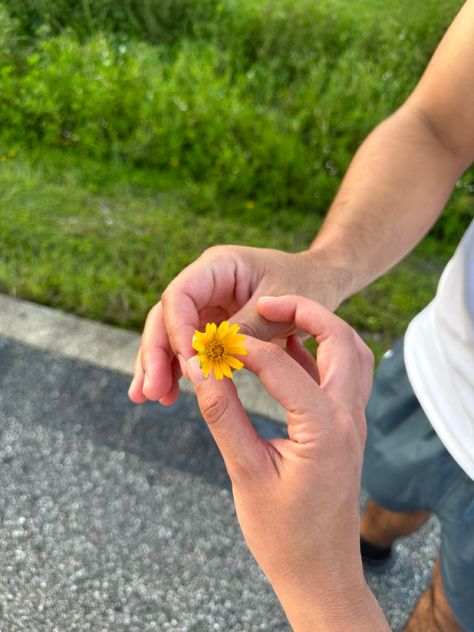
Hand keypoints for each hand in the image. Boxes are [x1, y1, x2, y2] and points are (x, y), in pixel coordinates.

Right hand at [128, 244, 350, 405]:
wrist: (325, 281)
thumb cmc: (310, 284)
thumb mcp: (285, 306)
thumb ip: (247, 330)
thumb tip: (209, 359)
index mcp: (220, 266)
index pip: (180, 295)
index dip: (177, 331)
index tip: (189, 366)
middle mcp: (206, 282)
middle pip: (167, 316)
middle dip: (156, 353)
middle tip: (150, 391)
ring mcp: (207, 304)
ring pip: (172, 334)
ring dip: (160, 365)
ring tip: (151, 398)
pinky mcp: (214, 324)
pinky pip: (190, 347)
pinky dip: (180, 369)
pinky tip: (168, 395)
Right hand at [186, 295, 387, 630]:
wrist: (320, 572)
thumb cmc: (283, 533)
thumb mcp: (246, 473)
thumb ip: (223, 416)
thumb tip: (201, 371)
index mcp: (325, 429)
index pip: (282, 365)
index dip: (242, 347)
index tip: (211, 338)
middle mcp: (349, 417)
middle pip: (341, 340)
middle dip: (305, 312)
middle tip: (266, 301)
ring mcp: (353, 422)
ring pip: (351, 353)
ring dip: (321, 328)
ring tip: (279, 317)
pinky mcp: (346, 428)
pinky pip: (343, 375)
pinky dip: (320, 353)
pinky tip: (287, 352)